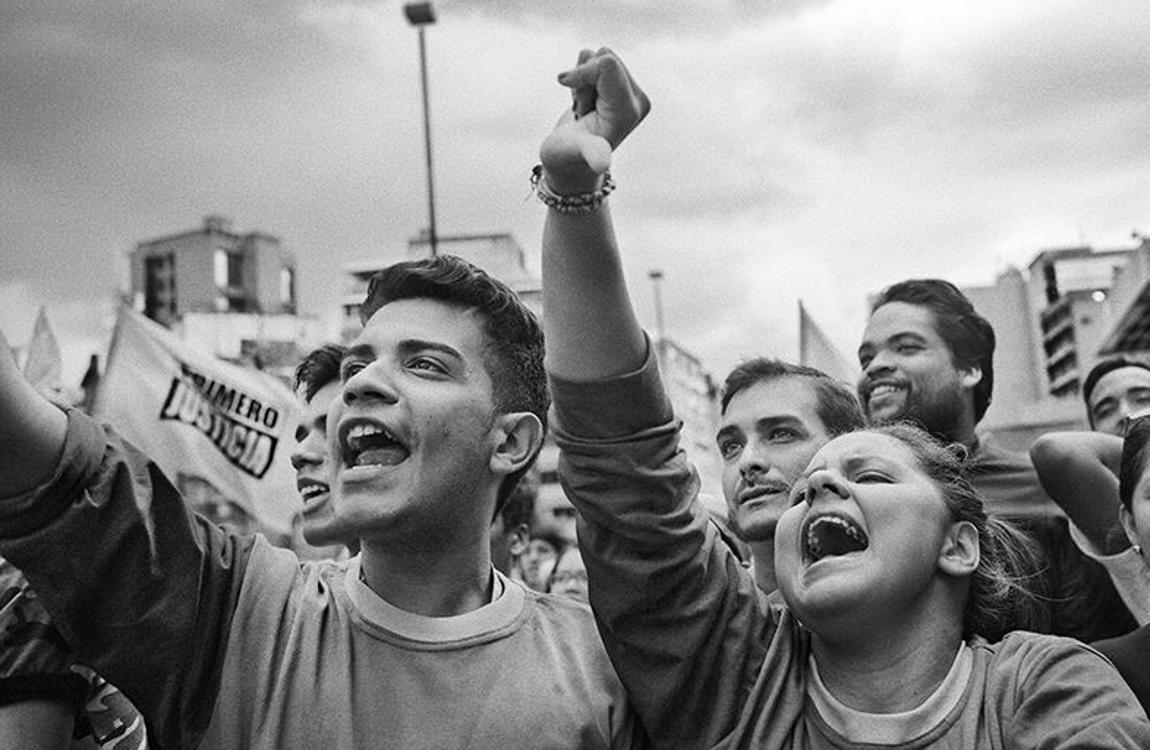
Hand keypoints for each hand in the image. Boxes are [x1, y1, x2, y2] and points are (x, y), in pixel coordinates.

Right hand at [539, 48, 650, 193]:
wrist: (568, 160)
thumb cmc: (568, 157)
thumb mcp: (576, 152)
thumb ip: (592, 152)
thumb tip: (602, 164)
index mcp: (630, 110)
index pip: (607, 65)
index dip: (581, 74)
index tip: (574, 103)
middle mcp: (636, 100)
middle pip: (605, 57)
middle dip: (584, 80)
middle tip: (582, 112)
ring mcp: (629, 93)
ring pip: (600, 57)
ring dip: (583, 81)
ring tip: (583, 109)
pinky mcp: (620, 87)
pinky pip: (596, 60)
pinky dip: (583, 79)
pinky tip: (585, 103)